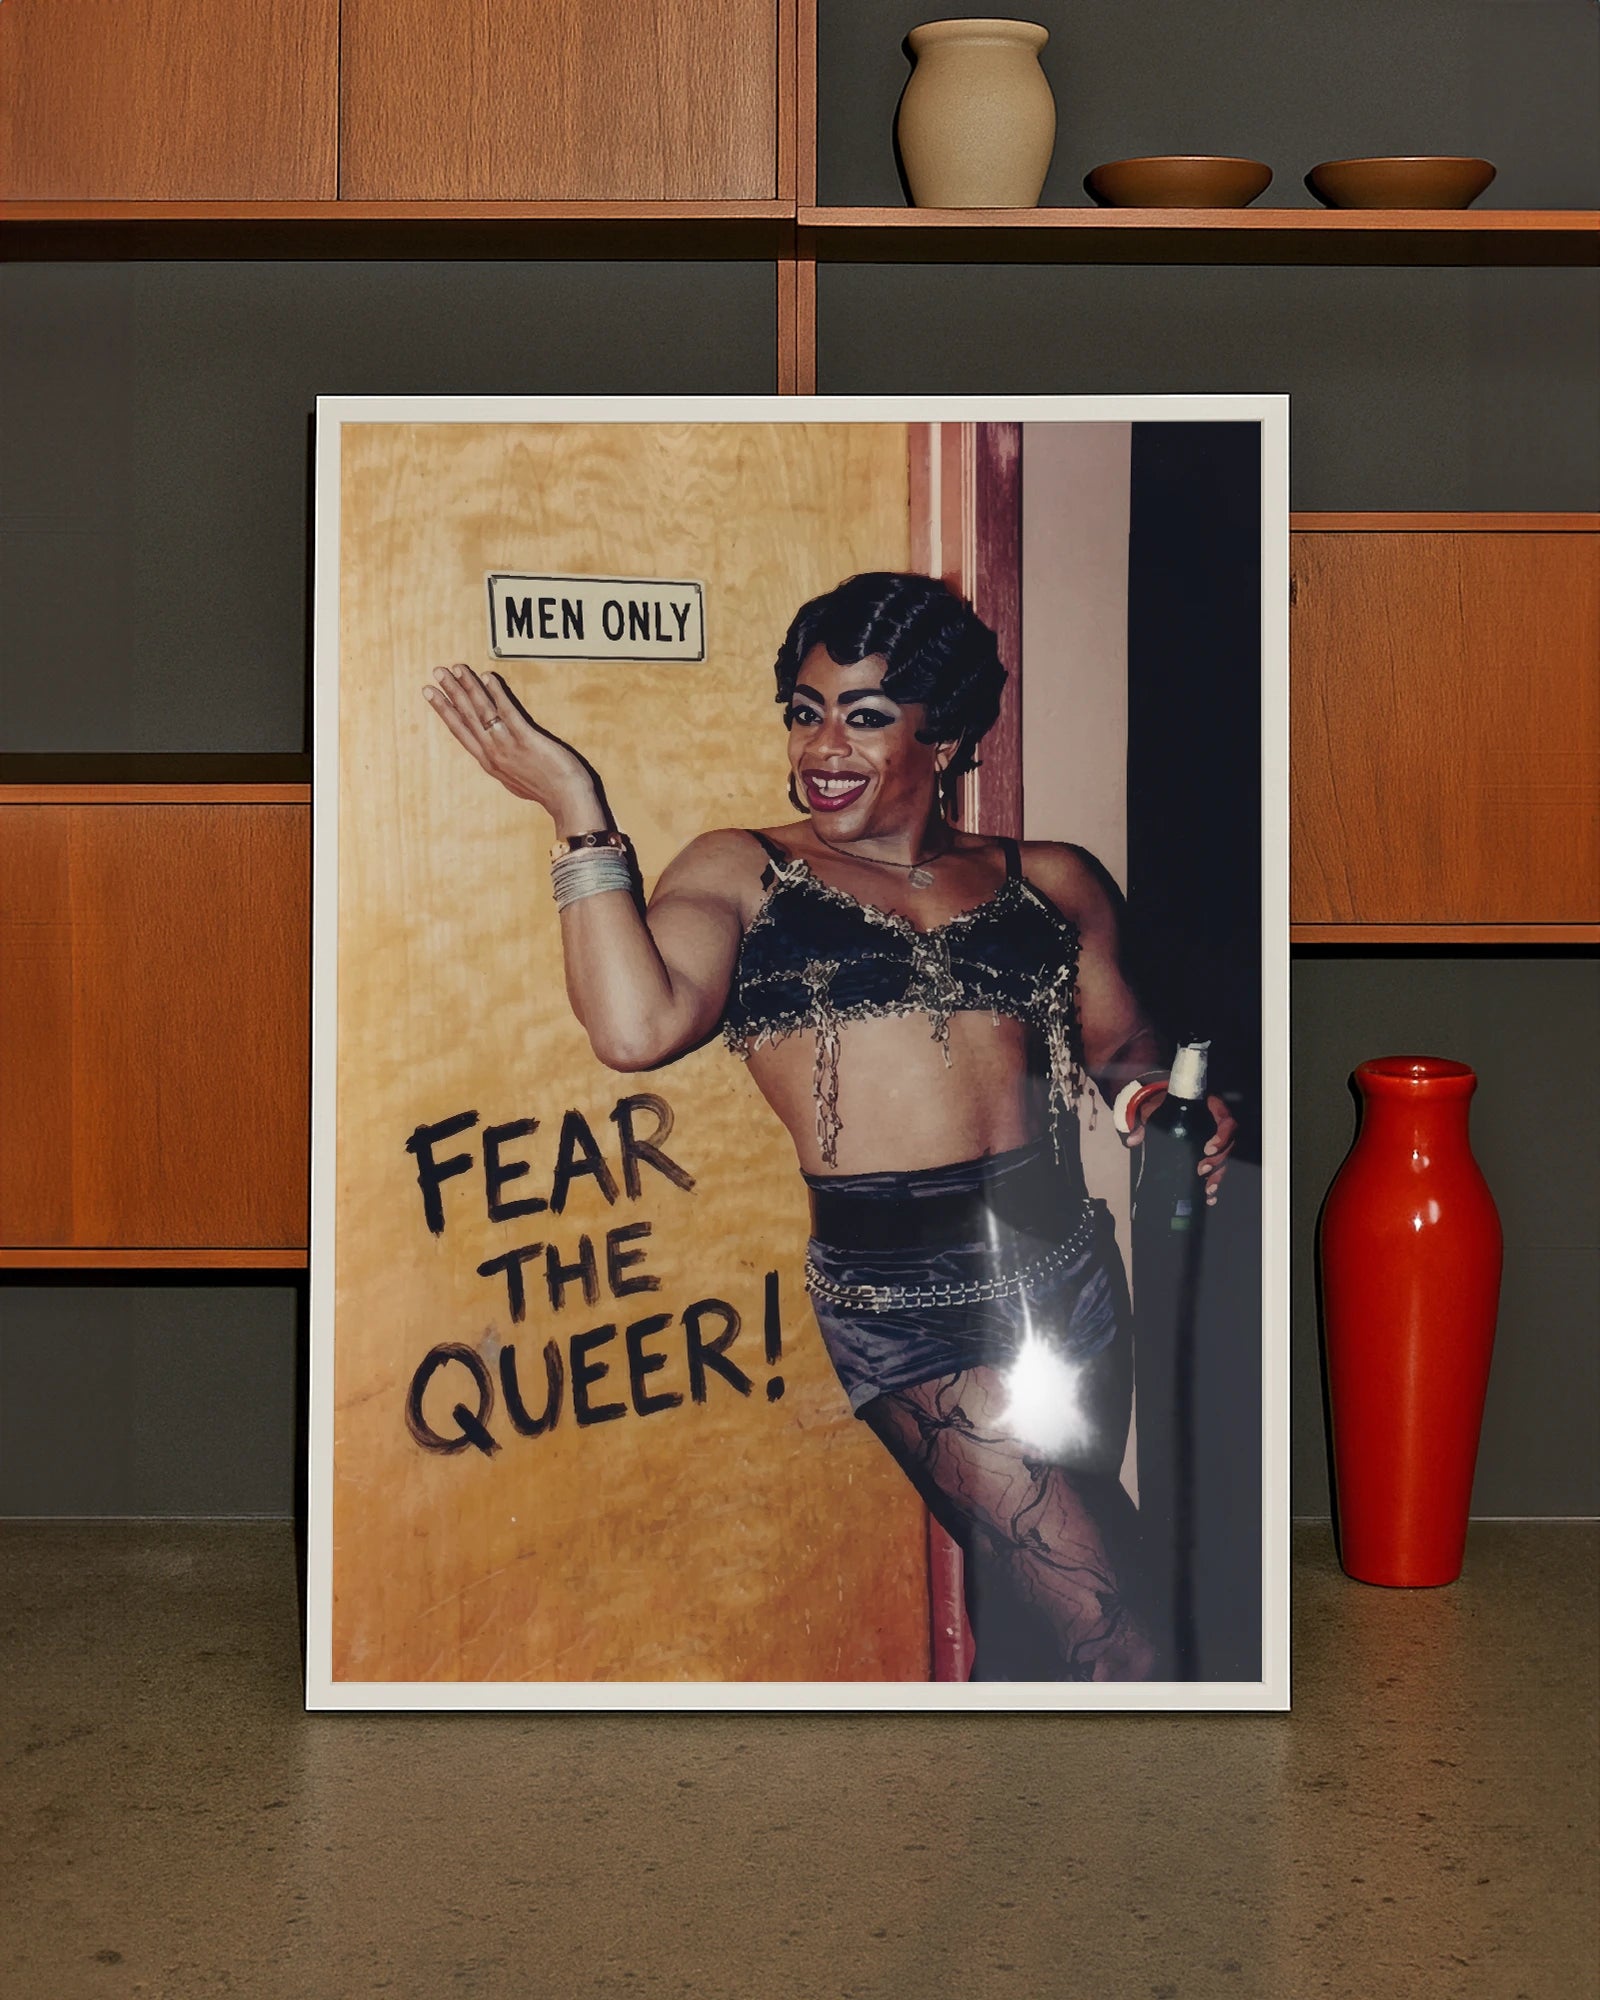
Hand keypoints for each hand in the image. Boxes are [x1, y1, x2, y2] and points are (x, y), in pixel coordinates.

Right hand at [423, 663, 603, 832]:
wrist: (567, 801)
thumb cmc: (547, 791)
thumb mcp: (515, 780)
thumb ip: (503, 763)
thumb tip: (495, 754)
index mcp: (489, 762)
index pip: (460, 730)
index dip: (444, 710)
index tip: (431, 693)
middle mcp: (493, 753)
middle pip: (466, 717)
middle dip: (450, 693)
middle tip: (437, 671)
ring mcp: (508, 746)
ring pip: (482, 711)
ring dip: (467, 687)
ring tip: (456, 669)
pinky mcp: (527, 740)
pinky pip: (507, 712)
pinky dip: (496, 694)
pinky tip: (487, 678)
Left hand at [1125, 1089, 1237, 1205]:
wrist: (1160, 1108)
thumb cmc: (1161, 1106)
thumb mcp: (1153, 1110)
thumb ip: (1142, 1123)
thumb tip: (1132, 1141)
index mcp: (1209, 1108)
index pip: (1226, 1120)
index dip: (1222, 1135)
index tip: (1208, 1148)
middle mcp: (1216, 1125)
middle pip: (1228, 1144)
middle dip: (1218, 1161)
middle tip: (1202, 1170)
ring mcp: (1216, 1141)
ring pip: (1225, 1159)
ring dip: (1218, 1175)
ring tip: (1208, 1188)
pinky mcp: (1211, 1155)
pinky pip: (1218, 1169)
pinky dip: (1215, 1183)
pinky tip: (1209, 1196)